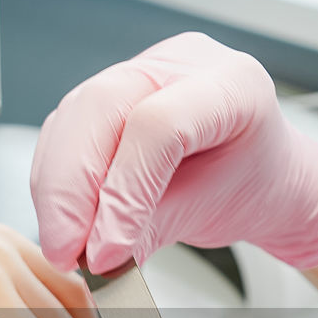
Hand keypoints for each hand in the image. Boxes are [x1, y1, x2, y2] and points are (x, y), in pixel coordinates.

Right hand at [30, 31, 317, 273]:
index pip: (158, 126)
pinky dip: (56, 181)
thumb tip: (95, 254)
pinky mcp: (108, 92)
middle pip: (101, 108)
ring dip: (56, 189)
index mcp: (231, 83)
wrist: (262, 176)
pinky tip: (62, 220)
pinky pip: (66, 129)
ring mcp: (142, 70)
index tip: (105, 251)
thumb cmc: (252, 185)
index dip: (123, 192)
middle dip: (71, 190)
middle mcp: (183, 63)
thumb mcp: (212, 212)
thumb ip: (152, 228)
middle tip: (64, 250)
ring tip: (62, 245)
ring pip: (73, 117)